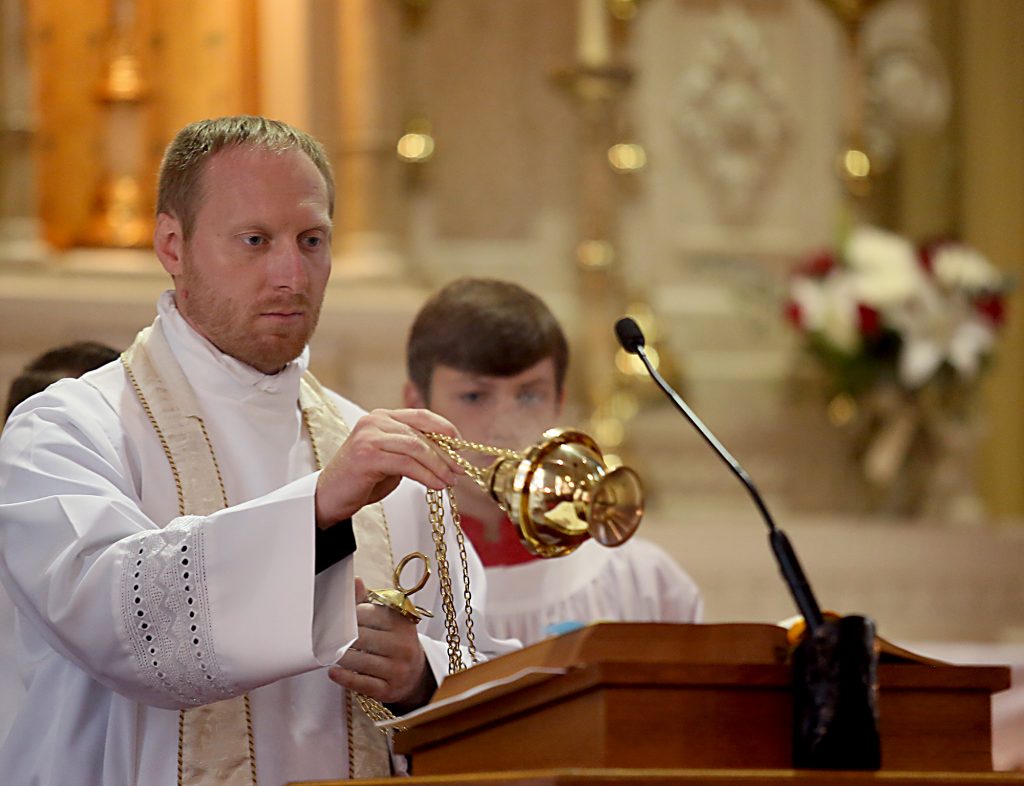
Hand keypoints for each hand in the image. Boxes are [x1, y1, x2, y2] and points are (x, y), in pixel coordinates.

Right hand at [315, 408, 462, 527]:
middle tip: (461, 469)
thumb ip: (413, 449)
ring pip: (416, 447)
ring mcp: (369, 437)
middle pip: (421, 433)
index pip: (421, 415)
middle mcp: (374, 421)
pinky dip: (426, 475)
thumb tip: (449, 452)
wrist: (329, 498)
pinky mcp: (366, 455)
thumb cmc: (362, 479)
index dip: (445, 428)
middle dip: (446, 453)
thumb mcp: (392, 458)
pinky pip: (406, 464)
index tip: (461, 446)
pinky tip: (436, 485)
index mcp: (382, 417)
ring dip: (438, 465)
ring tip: (450, 480)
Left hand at [327, 578, 435, 710]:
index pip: (369, 614)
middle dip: (341, 636)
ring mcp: (397, 669)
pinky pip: (361, 683)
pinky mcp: (388, 690)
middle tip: (325, 635)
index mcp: (402, 623)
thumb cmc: (395, 641)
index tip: (336, 616)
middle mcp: (403, 646)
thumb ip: (368, 601)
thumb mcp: (388, 619)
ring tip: (330, 652)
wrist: (416, 674)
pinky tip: (333, 671)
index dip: (349, 615)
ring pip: (359, 661)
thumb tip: (355, 581)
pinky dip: (344, 677)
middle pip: (362, 637)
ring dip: (340, 656)